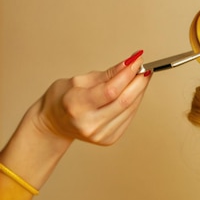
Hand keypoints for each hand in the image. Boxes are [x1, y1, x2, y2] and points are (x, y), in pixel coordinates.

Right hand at [33, 50, 150, 145]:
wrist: (54, 124)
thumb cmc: (63, 99)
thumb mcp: (78, 80)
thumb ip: (107, 74)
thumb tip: (129, 64)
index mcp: (76, 106)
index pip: (110, 90)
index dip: (127, 74)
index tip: (137, 60)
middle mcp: (89, 123)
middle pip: (124, 100)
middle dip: (139, 81)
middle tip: (145, 68)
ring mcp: (100, 134)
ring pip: (130, 108)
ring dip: (140, 91)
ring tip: (141, 77)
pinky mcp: (109, 139)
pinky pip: (129, 116)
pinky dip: (135, 102)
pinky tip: (134, 92)